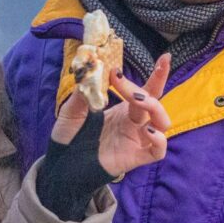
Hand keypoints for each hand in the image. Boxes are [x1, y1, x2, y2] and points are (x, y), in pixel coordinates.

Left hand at [52, 53, 171, 176]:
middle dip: (149, 85)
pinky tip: (148, 131)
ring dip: (155, 107)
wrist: (60, 165)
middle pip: (154, 101)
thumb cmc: (68, 137)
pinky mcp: (135, 156)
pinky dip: (159, 140)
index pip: (146, 89)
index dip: (159, 74)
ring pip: (162, 122)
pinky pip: (158, 150)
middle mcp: (133, 122)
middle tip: (120, 79)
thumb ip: (83, 93)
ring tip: (137, 99)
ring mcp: (136, 139)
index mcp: (122, 109)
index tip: (164, 57)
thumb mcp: (72, 111)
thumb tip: (91, 71)